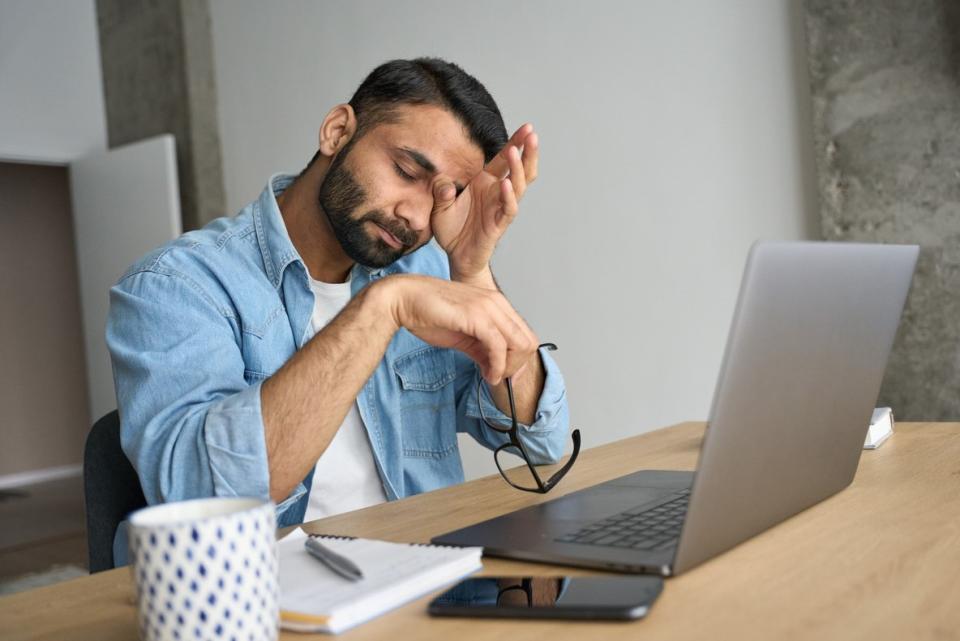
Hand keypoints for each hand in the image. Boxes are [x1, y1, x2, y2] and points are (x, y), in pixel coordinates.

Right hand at [378, 274, 538, 384]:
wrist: (403, 299)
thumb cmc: (428, 313)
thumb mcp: (463, 335)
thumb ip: (482, 349)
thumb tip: (494, 367)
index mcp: (495, 303)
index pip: (524, 335)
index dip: (517, 360)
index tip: (502, 373)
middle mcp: (496, 302)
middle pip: (528, 341)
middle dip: (516, 366)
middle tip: (498, 377)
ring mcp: (488, 307)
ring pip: (520, 344)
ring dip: (508, 368)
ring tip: (491, 376)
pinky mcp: (477, 316)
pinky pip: (499, 346)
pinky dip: (497, 366)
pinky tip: (487, 374)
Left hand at [430, 124, 538, 283]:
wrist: (456, 256)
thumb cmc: (451, 229)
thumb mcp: (439, 206)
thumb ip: (440, 192)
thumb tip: (443, 183)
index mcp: (484, 182)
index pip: (504, 159)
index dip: (516, 143)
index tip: (527, 127)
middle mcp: (496, 192)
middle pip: (519, 169)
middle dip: (527, 151)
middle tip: (532, 134)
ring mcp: (500, 208)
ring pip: (518, 185)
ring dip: (517, 168)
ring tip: (516, 152)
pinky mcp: (499, 224)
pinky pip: (508, 208)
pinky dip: (508, 196)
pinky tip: (505, 183)